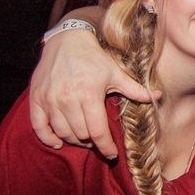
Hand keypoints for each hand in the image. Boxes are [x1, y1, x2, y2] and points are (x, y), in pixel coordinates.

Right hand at [29, 29, 155, 158]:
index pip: (97, 131)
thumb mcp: (116, 73)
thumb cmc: (94, 58)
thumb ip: (135, 89)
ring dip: (74, 140)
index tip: (112, 153)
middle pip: (80, 134)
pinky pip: (39, 126)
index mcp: (89, 94)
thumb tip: (158, 96)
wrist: (67, 40)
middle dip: (92, 142)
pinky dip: (48, 138)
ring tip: (83, 137)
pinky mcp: (37, 98)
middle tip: (98, 139)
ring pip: (62, 132)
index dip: (106, 146)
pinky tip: (58, 142)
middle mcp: (67, 99)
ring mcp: (50, 99)